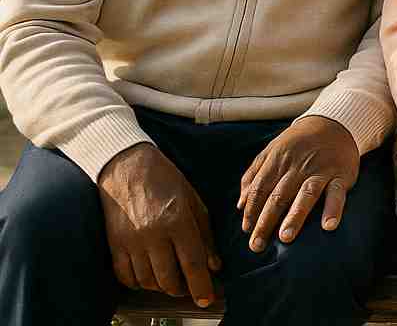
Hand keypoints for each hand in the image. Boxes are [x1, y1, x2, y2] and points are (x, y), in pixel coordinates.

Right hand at [98, 142, 221, 306]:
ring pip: (147, 281)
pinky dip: (138, 283)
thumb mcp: (193, 201)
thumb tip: (214, 264)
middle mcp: (153, 234)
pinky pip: (125, 276)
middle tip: (190, 287)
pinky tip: (148, 277)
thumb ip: (205, 234)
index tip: (207, 299)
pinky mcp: (114, 244)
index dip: (201, 285)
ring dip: (162, 287)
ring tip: (172, 281)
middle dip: (183, 289)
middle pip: (168, 278)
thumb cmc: (165, 179)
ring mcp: (131, 241)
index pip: (192, 262)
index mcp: (177, 221)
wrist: (126, 166)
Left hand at [238, 115, 359, 251]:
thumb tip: (240, 205)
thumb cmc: (298, 142)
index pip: (260, 188)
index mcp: (278, 159)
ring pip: (305, 194)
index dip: (251, 210)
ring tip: (285, 237)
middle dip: (266, 221)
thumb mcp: (272, 150)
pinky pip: (337, 193)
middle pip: (278, 196)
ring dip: (295, 216)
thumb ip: (254, 175)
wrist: (334, 123)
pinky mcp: (341, 174)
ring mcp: (320, 169)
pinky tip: (328, 225)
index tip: (246, 230)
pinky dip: (333, 209)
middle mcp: (298, 165)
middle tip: (257, 245)